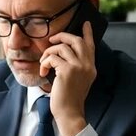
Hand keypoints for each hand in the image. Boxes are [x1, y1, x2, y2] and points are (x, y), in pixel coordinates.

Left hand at [39, 21, 96, 135]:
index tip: (86, 23)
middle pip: (76, 40)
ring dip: (48, 53)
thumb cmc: (69, 98)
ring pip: (61, 47)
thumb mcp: (78, 80)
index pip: (91, 45)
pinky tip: (44, 71)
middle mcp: (87, 65)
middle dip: (62, 36)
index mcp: (91, 67)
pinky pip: (52, 57)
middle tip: (52, 40)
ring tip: (44, 63)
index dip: (87, 33)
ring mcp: (78, 67)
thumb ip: (76, 66)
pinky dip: (45, 62)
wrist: (69, 112)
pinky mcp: (67, 70)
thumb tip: (64, 52)